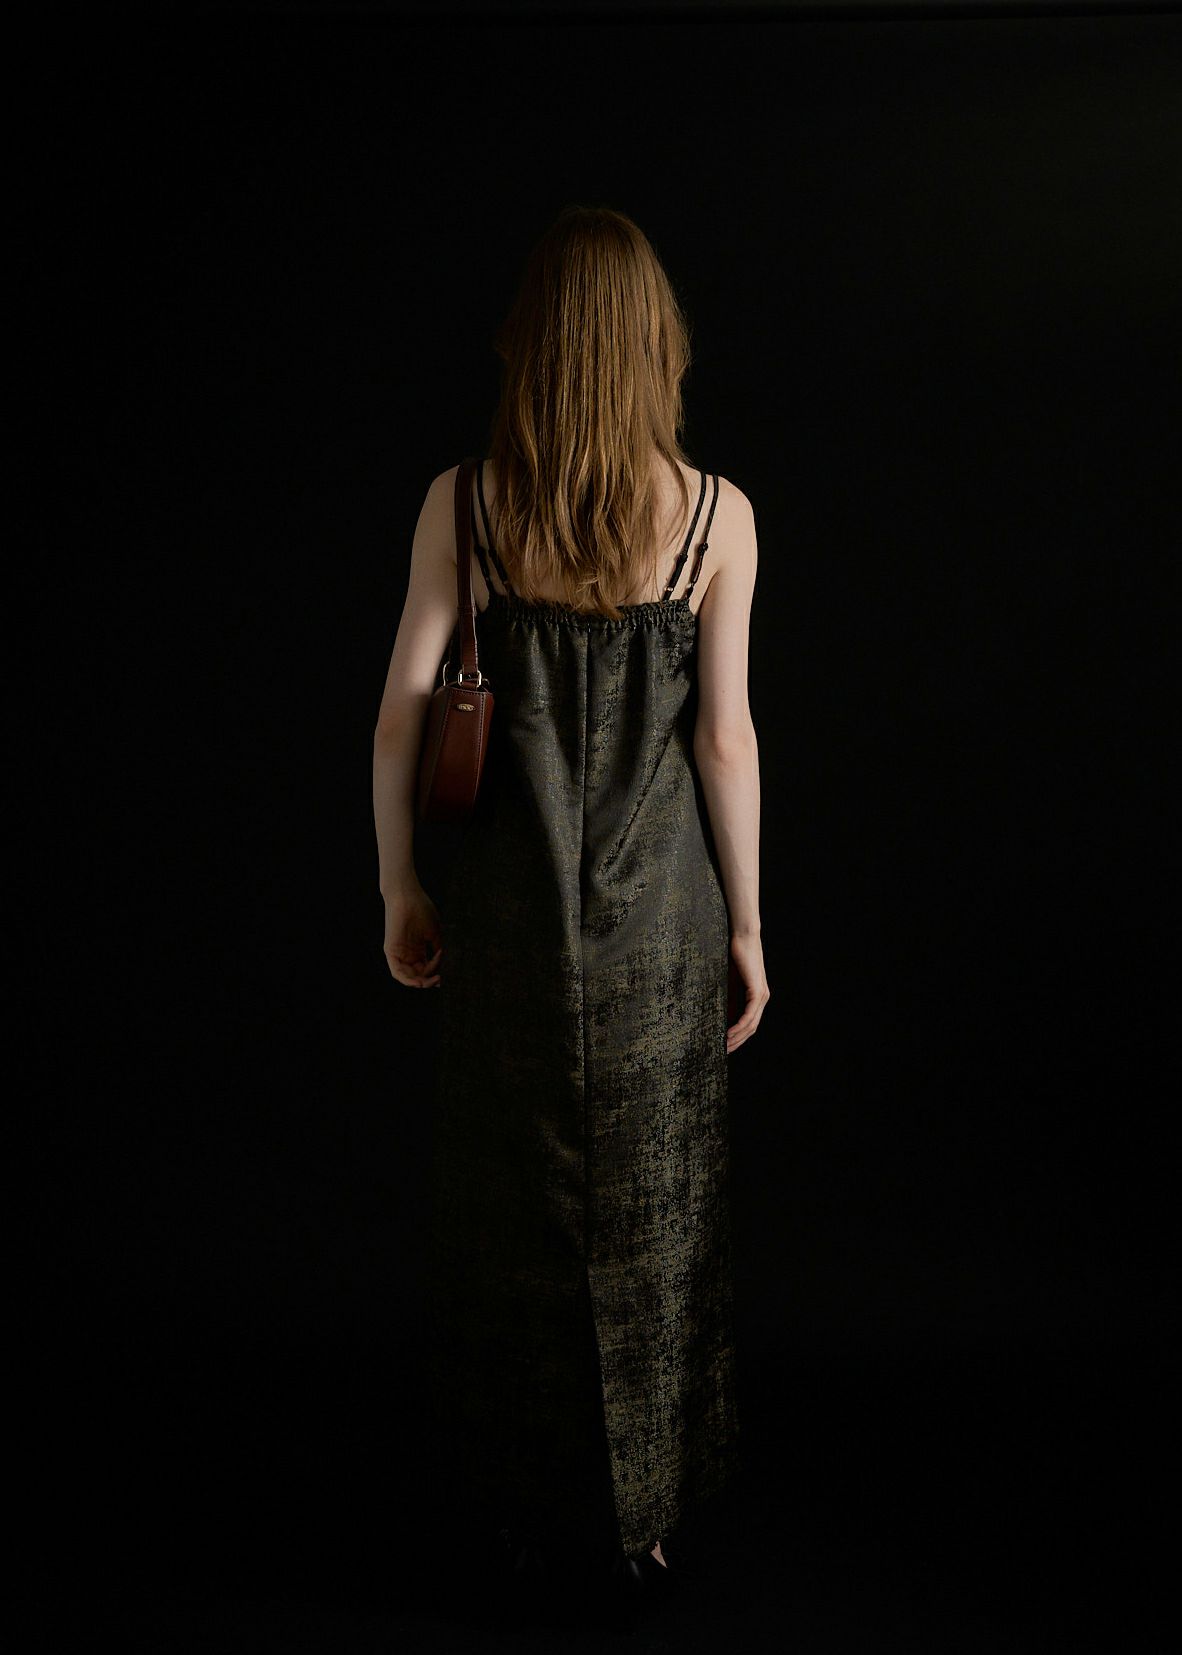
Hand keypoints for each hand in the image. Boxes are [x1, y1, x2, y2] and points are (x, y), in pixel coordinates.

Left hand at [382, 881, 442, 987]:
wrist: (407, 895)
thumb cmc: (421, 909)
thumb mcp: (434, 932)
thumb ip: (438, 948)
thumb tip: (447, 964)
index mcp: (417, 949)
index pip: (426, 969)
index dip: (436, 975)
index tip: (447, 977)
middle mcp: (407, 953)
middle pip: (418, 975)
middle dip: (430, 980)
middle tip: (441, 978)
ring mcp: (398, 952)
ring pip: (408, 977)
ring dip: (421, 982)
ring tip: (434, 979)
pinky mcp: (390, 951)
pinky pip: (397, 972)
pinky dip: (408, 980)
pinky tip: (420, 982)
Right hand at [726, 931, 768, 1053]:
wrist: (742, 937)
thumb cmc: (734, 955)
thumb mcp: (728, 982)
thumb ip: (728, 998)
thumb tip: (720, 1015)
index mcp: (756, 997)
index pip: (749, 1024)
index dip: (738, 1037)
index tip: (724, 1046)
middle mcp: (762, 998)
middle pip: (751, 1029)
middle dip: (737, 1042)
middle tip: (722, 1052)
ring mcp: (761, 996)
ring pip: (751, 1025)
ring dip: (737, 1038)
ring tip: (723, 1046)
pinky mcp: (757, 991)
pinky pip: (749, 1015)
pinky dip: (739, 1027)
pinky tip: (728, 1034)